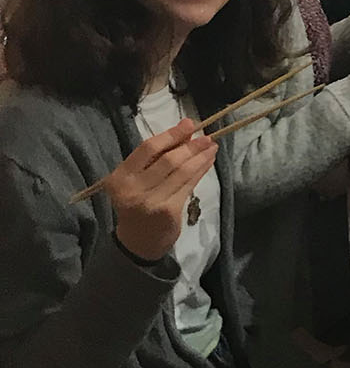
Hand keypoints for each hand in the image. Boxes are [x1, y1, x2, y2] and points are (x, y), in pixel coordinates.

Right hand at [105, 120, 217, 261]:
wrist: (137, 242)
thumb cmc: (137, 204)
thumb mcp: (136, 181)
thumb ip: (155, 159)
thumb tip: (185, 131)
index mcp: (120, 177)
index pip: (147, 148)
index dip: (171, 134)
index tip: (189, 124)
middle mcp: (133, 189)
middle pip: (168, 159)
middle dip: (191, 146)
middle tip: (206, 136)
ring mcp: (151, 201)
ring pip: (182, 172)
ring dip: (200, 157)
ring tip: (212, 146)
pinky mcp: (169, 211)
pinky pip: (189, 185)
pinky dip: (200, 171)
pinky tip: (208, 162)